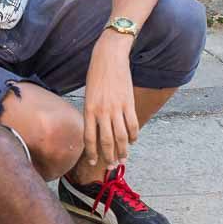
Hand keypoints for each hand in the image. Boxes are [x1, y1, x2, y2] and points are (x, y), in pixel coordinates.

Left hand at [81, 31, 138, 168]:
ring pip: (121, 136)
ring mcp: (116, 108)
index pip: (89, 138)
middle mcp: (102, 111)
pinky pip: (133, 125)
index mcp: (88, 109)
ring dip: (123, 150)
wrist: (109, 58)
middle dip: (109, 156)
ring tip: (124, 158)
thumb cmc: (96, 75)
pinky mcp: (129, 103)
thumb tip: (98, 130)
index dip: (92, 153)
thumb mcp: (89, 95)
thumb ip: (92, 113)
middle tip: (112, 166)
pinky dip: (134, 135)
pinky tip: (133, 141)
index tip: (94, 162)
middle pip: (106, 141)